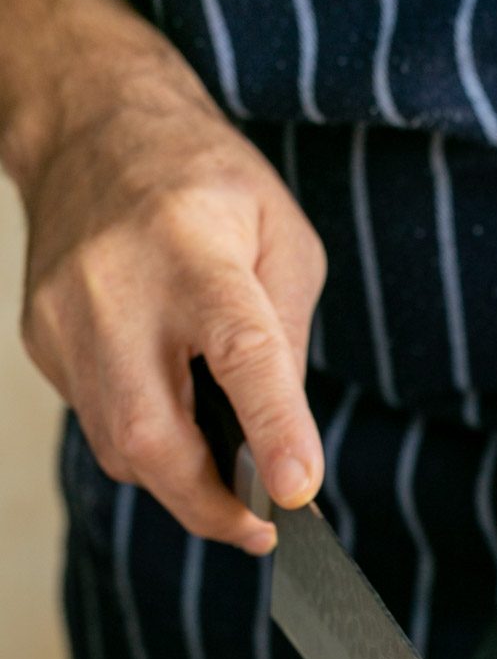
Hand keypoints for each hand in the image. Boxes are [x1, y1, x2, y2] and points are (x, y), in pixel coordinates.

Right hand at [15, 57, 325, 551]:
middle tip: (260, 529)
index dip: (270, 430)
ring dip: (182, 481)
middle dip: (210, 504)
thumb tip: (283, 444)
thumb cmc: (205, 184)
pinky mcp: (40, 344)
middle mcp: (117, 289)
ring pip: (120, 447)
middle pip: (152, 433)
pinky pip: (98, 424)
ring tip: (229, 474)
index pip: (238, 352)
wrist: (91, 130)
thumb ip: (289, 342)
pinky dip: (147, 442)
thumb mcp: (285, 241)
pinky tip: (176, 413)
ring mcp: (63, 320)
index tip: (295, 493)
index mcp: (195, 252)